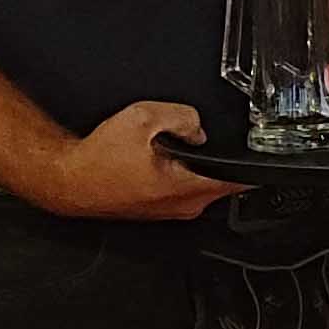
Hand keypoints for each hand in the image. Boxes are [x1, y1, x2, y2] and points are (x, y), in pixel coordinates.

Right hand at [33, 100, 236, 221]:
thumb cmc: (97, 160)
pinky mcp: (158, 209)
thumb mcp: (142, 119)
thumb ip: (181, 116)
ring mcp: (171, 211)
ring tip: (165, 149)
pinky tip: (156, 160)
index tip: (260, 152)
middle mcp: (183, 206)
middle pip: (221, 179)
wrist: (67, 180)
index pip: (239, 181)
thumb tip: (198, 126)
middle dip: (213, 156)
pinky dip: (175, 172)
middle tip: (188, 138)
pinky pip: (181, 187)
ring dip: (192, 164)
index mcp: (187, 187)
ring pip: (199, 182)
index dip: (253, 163)